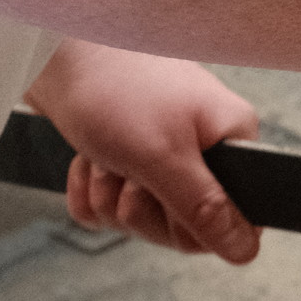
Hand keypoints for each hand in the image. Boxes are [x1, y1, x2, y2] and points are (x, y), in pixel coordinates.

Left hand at [27, 40, 261, 262]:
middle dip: (138, 207)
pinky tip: (87, 158)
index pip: (232, 222)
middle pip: (177, 228)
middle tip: (130, 168)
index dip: (192, 226)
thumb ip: (206, 208)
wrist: (53, 50)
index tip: (168, 202)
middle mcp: (200, 153)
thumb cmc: (114, 85)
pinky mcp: (120, 161)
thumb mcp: (164, 155)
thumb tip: (246, 250)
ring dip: (107, 193)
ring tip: (105, 152)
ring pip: (134, 219)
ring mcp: (158, 159)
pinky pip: (104, 208)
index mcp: (230, 144)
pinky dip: (87, 189)